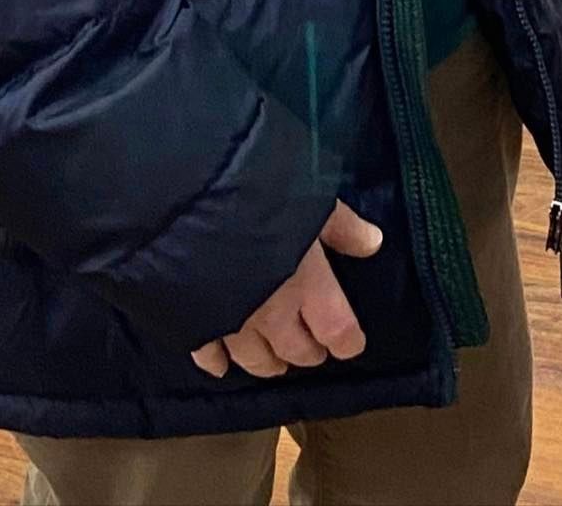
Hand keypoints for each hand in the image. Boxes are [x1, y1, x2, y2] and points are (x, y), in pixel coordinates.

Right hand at [190, 201, 381, 379]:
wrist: (188, 203)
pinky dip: (217, 362)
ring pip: (255, 360)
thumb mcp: (310, 200)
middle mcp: (272, 315)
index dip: (347, 341)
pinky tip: (220, 365)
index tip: (350, 342)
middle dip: (308, 351)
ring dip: (268, 362)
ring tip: (275, 360)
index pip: (339, 333)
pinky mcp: (194, 322)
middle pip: (297, 351)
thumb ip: (341, 226)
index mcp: (307, 286)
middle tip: (311, 346)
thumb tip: (373, 244)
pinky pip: (207, 355)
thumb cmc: (258, 196)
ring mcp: (231, 323)